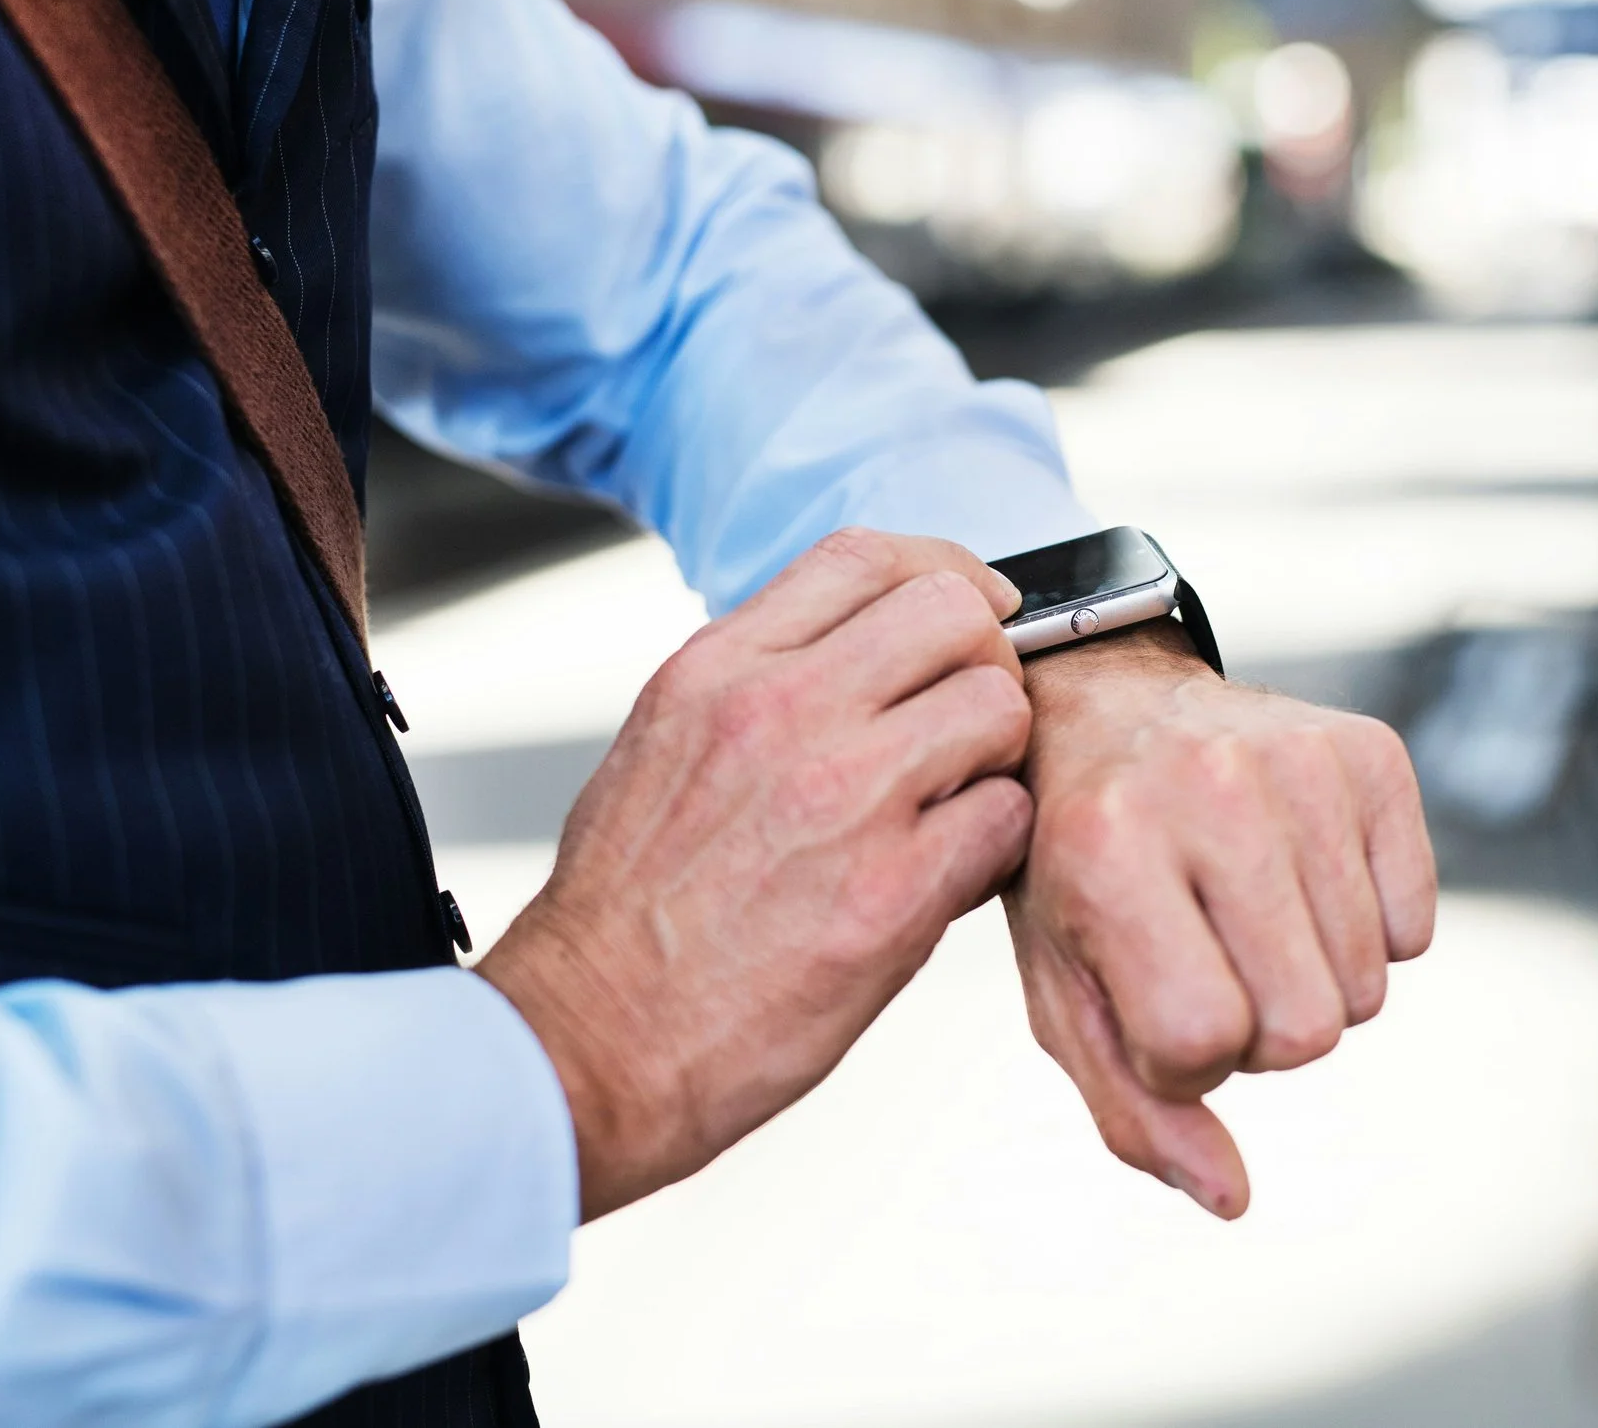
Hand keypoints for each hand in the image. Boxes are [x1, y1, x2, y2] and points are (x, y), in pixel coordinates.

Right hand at [479, 529, 1033, 1220]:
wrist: (592, 1042)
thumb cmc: (623, 916)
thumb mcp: (661, 746)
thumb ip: (754, 684)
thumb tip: (846, 653)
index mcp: (719, 669)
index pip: (866, 555)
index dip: (944, 572)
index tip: (973, 608)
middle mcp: (782, 711)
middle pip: (954, 611)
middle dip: (986, 658)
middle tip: (973, 720)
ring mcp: (844, 795)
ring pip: (999, 706)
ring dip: (999, 755)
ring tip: (957, 805)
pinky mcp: (893, 891)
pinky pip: (1006, 818)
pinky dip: (997, 844)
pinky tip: (951, 874)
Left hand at [1007, 624, 1436, 1218]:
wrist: (1102, 709)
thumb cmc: (1073, 868)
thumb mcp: (1063, 986)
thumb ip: (1135, 1107)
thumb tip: (1232, 1199)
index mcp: (1108, 850)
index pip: (1201, 1039)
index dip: (1183, 1056)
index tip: (1150, 1002)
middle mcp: (1209, 790)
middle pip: (1306, 1029)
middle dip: (1258, 1031)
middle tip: (1208, 961)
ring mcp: (1299, 760)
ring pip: (1367, 987)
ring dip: (1311, 982)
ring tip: (1245, 916)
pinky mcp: (1371, 752)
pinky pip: (1414, 928)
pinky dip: (1367, 931)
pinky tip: (1298, 878)